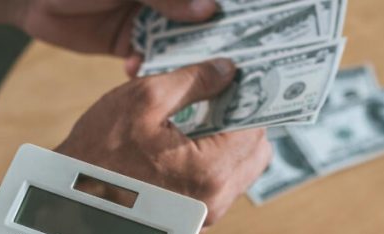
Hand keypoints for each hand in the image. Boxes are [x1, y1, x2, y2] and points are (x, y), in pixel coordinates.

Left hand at [14, 0, 217, 56]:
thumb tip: (209, 10)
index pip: (209, 1)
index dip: (233, 12)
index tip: (257, 26)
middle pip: (200, 20)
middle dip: (215, 39)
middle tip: (235, 61)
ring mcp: (146, 19)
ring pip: (176, 43)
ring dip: (183, 59)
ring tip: (198, 76)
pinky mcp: (126, 42)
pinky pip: (146, 60)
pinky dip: (144, 67)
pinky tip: (135, 68)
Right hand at [55, 59, 272, 225]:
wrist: (69, 199)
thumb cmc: (98, 153)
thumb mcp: (143, 100)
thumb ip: (193, 81)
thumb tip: (226, 71)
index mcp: (209, 173)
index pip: (255, 128)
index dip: (247, 101)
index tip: (233, 86)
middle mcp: (214, 202)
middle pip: (255, 153)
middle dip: (240, 125)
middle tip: (215, 104)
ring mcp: (204, 217)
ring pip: (240, 171)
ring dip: (226, 146)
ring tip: (194, 126)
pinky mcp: (193, 223)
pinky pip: (219, 187)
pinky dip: (211, 165)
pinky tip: (184, 148)